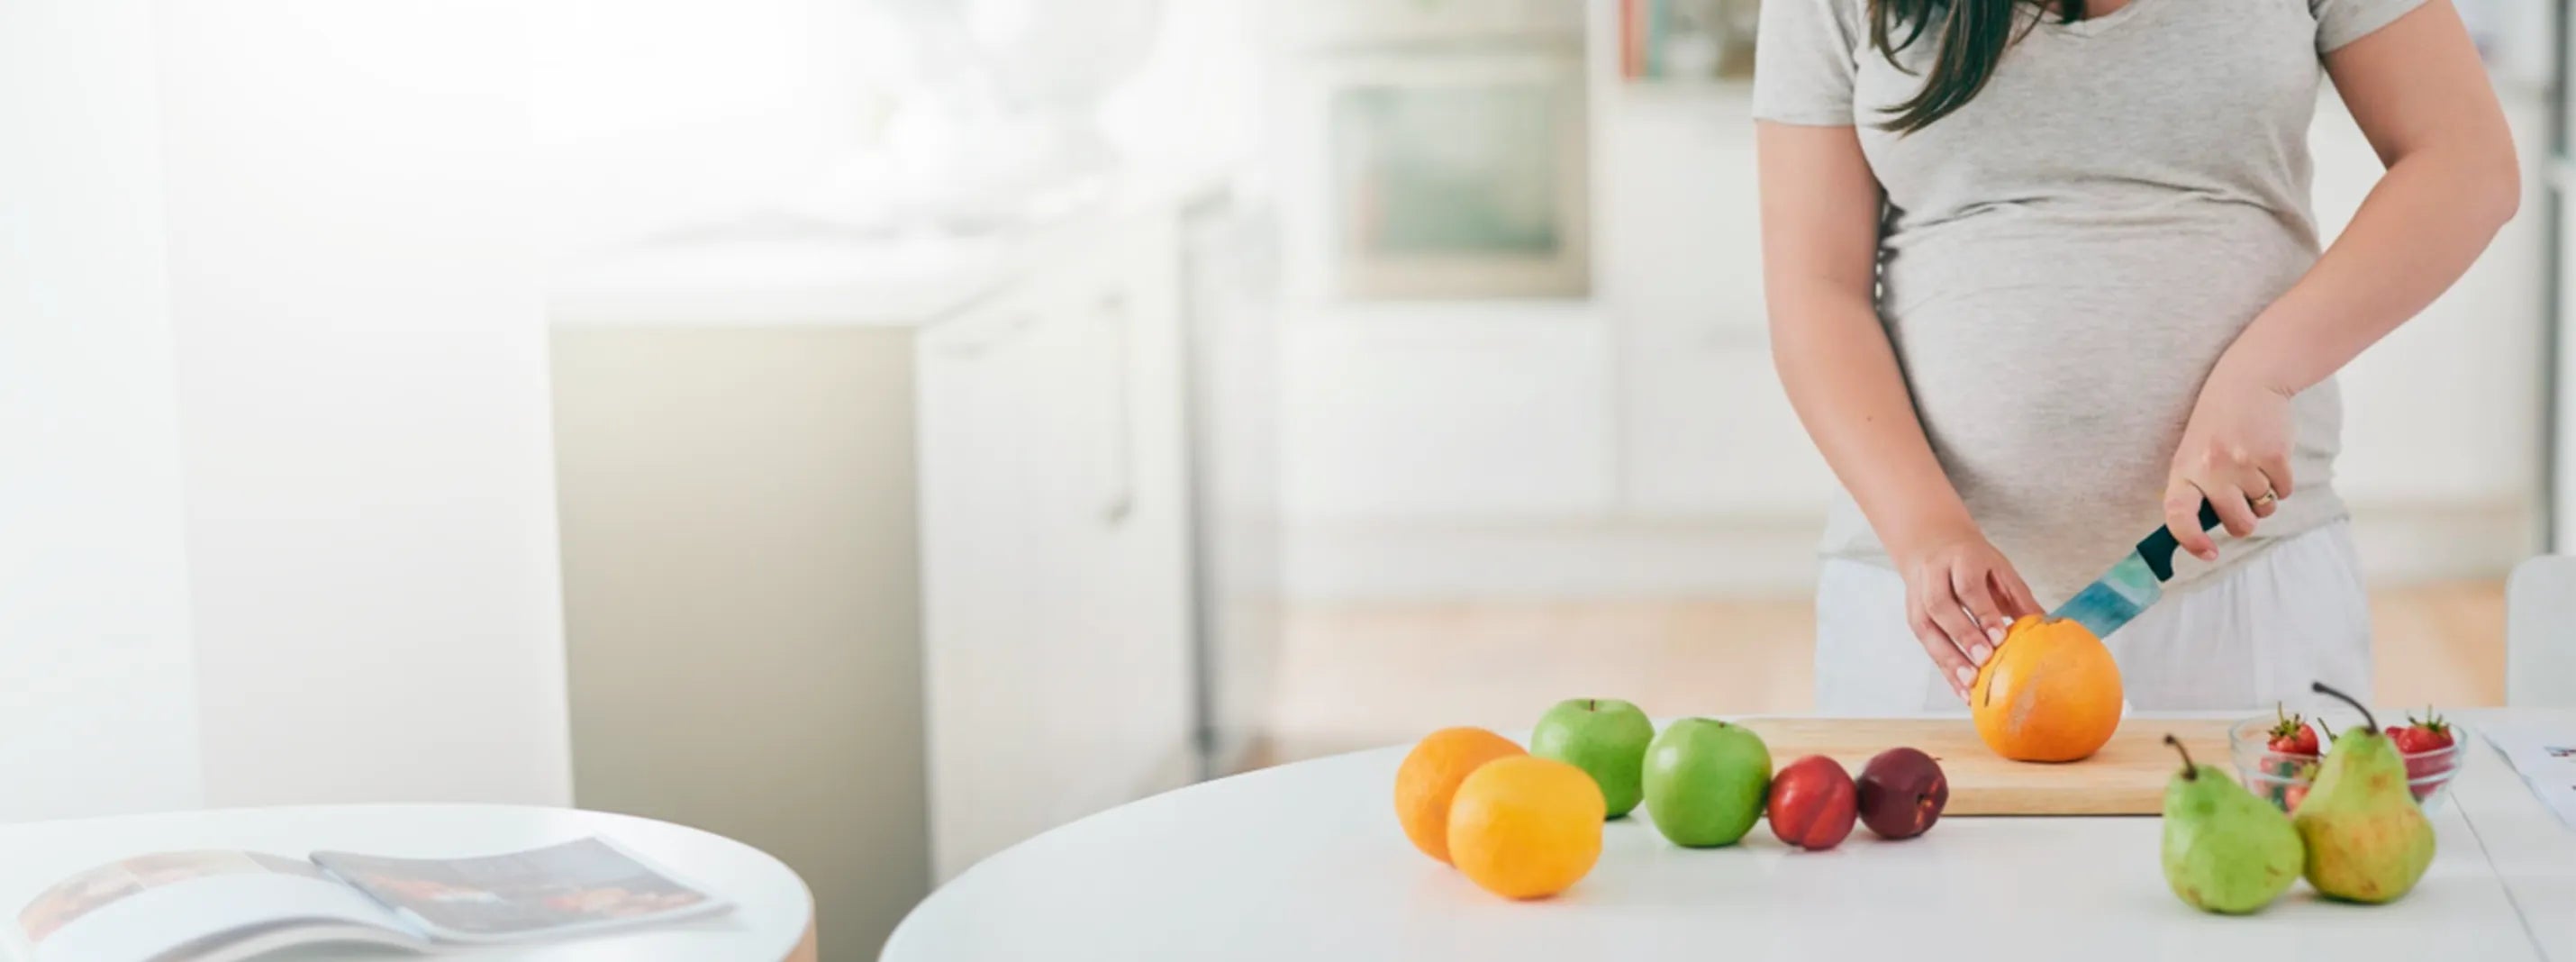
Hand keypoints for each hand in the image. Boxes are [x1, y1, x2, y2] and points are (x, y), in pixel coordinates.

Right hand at [1893, 529, 2041, 701]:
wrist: (1932, 545)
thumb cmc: (1972, 562)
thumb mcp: (1999, 570)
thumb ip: (2019, 597)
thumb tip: (2047, 627)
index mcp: (1960, 559)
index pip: (1967, 587)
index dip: (1982, 613)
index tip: (1999, 638)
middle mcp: (1933, 576)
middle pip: (1941, 606)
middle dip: (1962, 635)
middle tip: (1984, 659)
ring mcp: (1918, 597)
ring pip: (1927, 627)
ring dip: (1948, 656)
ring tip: (1970, 681)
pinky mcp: (1913, 616)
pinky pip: (1926, 645)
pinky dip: (1945, 669)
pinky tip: (1961, 688)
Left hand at [2165, 369, 2295, 561]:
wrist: (2249, 381)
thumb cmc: (2219, 424)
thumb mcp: (2194, 452)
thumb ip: (2198, 489)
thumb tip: (2208, 533)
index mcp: (2184, 469)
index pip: (2178, 515)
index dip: (2190, 540)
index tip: (2208, 553)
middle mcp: (2211, 468)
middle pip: (2237, 523)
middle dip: (2245, 521)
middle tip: (2244, 503)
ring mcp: (2243, 463)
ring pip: (2264, 508)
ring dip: (2265, 495)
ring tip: (2254, 465)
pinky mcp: (2274, 457)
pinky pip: (2284, 491)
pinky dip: (2282, 482)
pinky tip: (2270, 456)